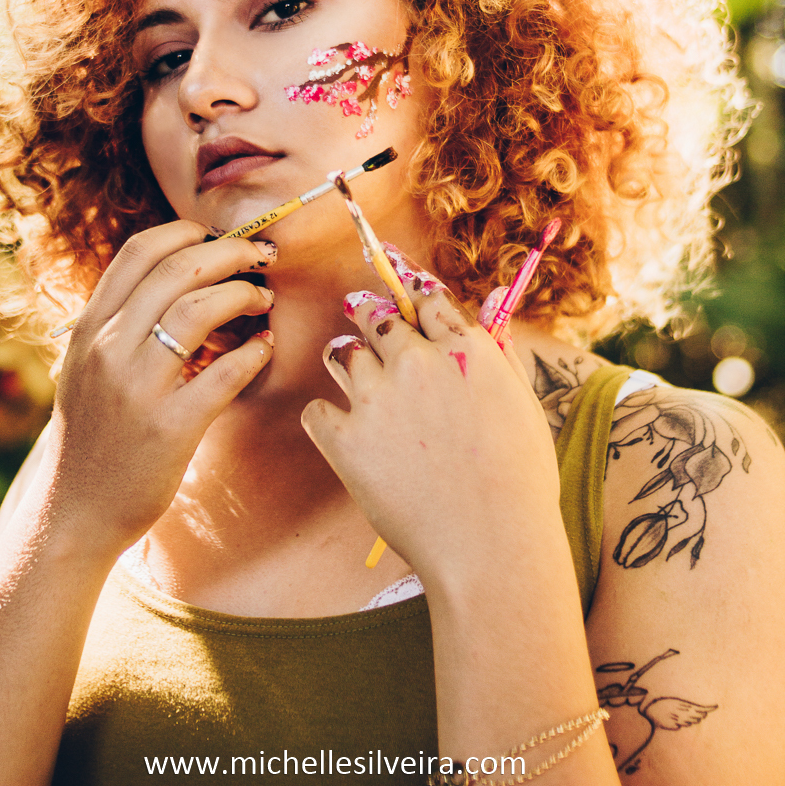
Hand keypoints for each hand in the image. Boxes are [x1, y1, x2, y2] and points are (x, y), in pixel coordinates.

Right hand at [39, 221, 276, 556]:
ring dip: (244, 295)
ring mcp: (137, 388)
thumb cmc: (93, 435)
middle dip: (231, 253)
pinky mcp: (169, 428)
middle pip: (178, 270)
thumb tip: (179, 276)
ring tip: (264, 301)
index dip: (186, 232)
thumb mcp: (87, 366)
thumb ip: (121, 323)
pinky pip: (224, 374)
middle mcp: (109, 349)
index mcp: (90, 328)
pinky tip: (264, 347)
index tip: (218, 236)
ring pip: (199, 310)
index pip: (139, 252)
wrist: (75, 512)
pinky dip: (252, 352)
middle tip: (262, 257)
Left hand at [301, 245, 559, 590]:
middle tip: (373, 337)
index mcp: (465, 349)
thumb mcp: (523, 405)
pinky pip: (316, 411)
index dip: (409, 293)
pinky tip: (347, 438)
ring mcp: (377, 399)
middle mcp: (417, 362)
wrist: (492, 548)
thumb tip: (492, 304)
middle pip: (374, 316)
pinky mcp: (346, 440)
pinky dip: (328, 422)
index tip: (398, 291)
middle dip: (371, 322)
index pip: (424, 297)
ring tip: (363, 389)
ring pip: (341, 354)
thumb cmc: (521, 483)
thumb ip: (499, 352)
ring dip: (349, 365)